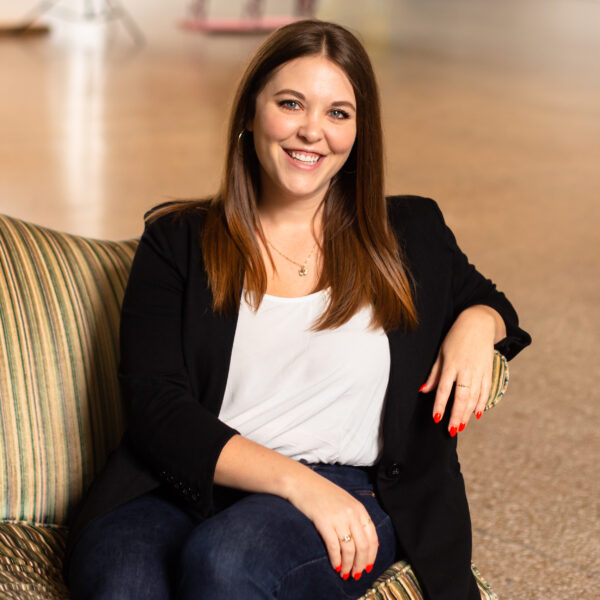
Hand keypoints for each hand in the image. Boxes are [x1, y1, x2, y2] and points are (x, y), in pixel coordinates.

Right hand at [285, 470, 378, 580]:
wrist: (302, 483)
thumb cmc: (322, 493)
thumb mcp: (345, 501)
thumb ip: (356, 517)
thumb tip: (366, 542)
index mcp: (359, 508)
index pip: (372, 537)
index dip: (371, 555)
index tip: (367, 566)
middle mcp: (352, 513)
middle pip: (363, 546)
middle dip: (360, 564)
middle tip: (356, 574)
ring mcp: (338, 518)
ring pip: (350, 549)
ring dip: (348, 565)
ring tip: (345, 573)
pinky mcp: (324, 522)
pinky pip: (334, 547)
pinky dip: (336, 560)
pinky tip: (335, 566)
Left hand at [419, 306, 498, 434]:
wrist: (479, 323)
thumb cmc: (455, 338)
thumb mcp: (441, 352)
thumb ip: (434, 373)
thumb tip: (424, 390)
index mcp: (451, 364)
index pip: (444, 389)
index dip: (440, 404)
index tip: (437, 418)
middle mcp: (466, 369)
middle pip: (461, 397)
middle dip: (456, 415)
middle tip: (451, 430)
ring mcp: (480, 371)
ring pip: (474, 397)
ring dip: (468, 413)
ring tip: (461, 426)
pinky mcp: (489, 371)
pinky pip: (486, 391)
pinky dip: (482, 403)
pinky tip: (477, 414)